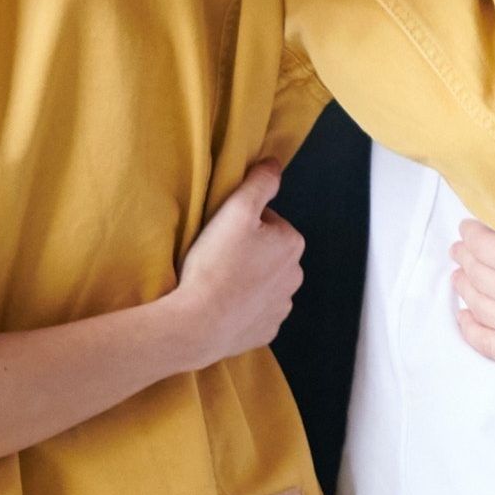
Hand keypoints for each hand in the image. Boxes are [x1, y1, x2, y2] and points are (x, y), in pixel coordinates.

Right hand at [150, 165, 305, 369]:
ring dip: (245, 279)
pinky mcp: (267, 330)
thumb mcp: (235, 210)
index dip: (240, 224)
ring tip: (217, 283)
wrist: (199, 324)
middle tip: (216, 257)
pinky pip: (256, 311)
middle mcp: (294, 275)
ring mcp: (282, 306)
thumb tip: (274, 164)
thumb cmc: (215, 264)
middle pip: (267, 252)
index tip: (220, 235)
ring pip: (262, 282)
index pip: (266, 221)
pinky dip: (242, 307)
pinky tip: (221, 305)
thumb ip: (259, 183)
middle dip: (247, 252)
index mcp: (291, 243)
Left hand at [448, 227, 494, 388]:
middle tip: (461, 250)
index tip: (469, 229)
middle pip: (477, 274)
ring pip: (477, 305)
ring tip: (460, 276)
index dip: (472, 235)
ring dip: (465, 287)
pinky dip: (469, 326)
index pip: (484, 245)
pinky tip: (465, 315)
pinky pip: (485, 343)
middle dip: (466, 258)